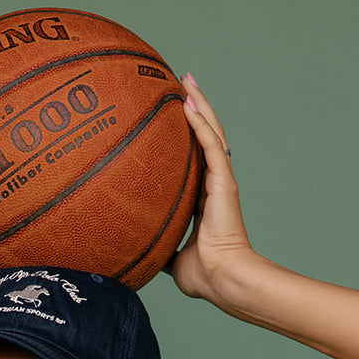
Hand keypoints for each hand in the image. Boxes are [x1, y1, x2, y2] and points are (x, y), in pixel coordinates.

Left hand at [166, 77, 258, 302]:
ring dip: (199, 104)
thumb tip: (134, 249)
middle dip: (195, 107)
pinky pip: (211, 145)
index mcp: (204, 197)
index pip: (195, 157)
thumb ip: (159, 246)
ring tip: (186, 80)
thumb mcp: (171, 257)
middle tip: (181, 83)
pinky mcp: (224, 182)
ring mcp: (221, 180)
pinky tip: (189, 103)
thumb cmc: (203, 275)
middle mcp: (214, 183)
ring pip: (211, 132)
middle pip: (205, 136)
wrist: (221, 279)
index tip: (173, 115)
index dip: (187, 135)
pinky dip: (201, 123)